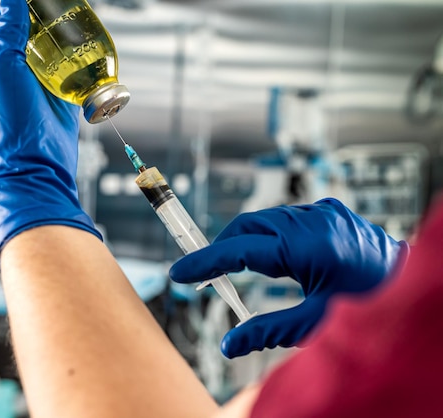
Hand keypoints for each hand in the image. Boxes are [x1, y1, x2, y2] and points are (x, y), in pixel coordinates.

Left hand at [0, 0, 100, 260]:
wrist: (35, 164)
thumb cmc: (9, 120)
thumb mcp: (3, 67)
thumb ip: (8, 32)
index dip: (3, 4)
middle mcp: (17, 71)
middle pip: (27, 32)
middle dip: (38, 14)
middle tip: (53, 2)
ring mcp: (41, 84)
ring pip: (52, 50)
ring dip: (61, 33)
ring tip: (73, 13)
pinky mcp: (64, 97)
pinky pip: (74, 72)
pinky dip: (80, 57)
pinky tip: (88, 42)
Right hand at [169, 198, 408, 357]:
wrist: (418, 284)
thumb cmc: (375, 303)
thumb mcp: (317, 322)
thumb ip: (268, 332)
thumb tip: (230, 344)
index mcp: (307, 245)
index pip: (239, 249)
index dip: (205, 261)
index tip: (181, 271)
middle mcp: (312, 220)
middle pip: (249, 226)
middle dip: (224, 247)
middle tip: (207, 274)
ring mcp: (323, 211)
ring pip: (267, 218)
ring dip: (247, 240)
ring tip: (238, 268)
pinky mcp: (331, 211)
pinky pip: (288, 216)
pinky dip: (271, 234)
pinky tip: (273, 255)